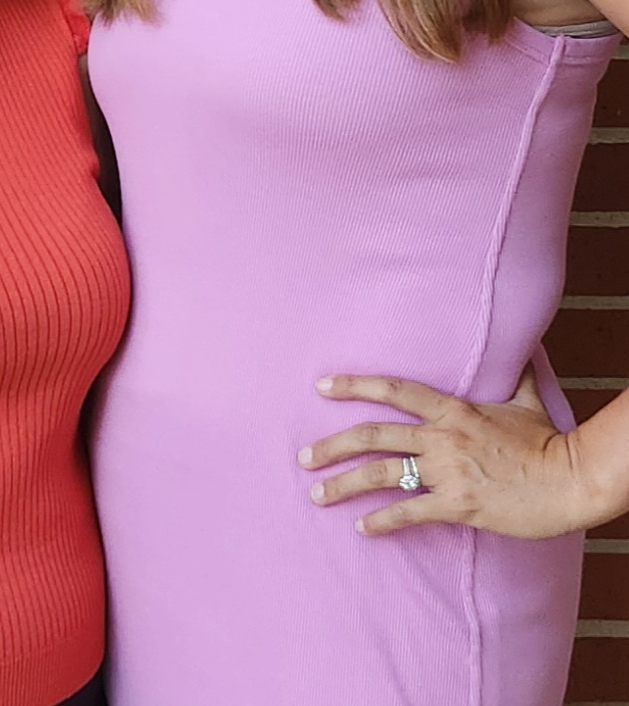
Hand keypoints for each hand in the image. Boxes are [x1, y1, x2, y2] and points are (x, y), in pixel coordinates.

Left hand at [297, 367, 593, 538]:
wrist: (571, 480)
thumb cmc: (548, 441)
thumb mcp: (524, 400)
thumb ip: (510, 375)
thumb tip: (518, 347)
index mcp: (451, 409)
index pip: (392, 389)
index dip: (354, 386)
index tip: (321, 387)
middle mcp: (441, 436)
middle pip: (373, 434)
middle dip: (332, 445)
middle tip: (304, 456)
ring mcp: (447, 471)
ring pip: (381, 474)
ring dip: (344, 485)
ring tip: (317, 494)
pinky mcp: (459, 505)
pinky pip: (409, 512)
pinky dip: (382, 521)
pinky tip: (362, 528)